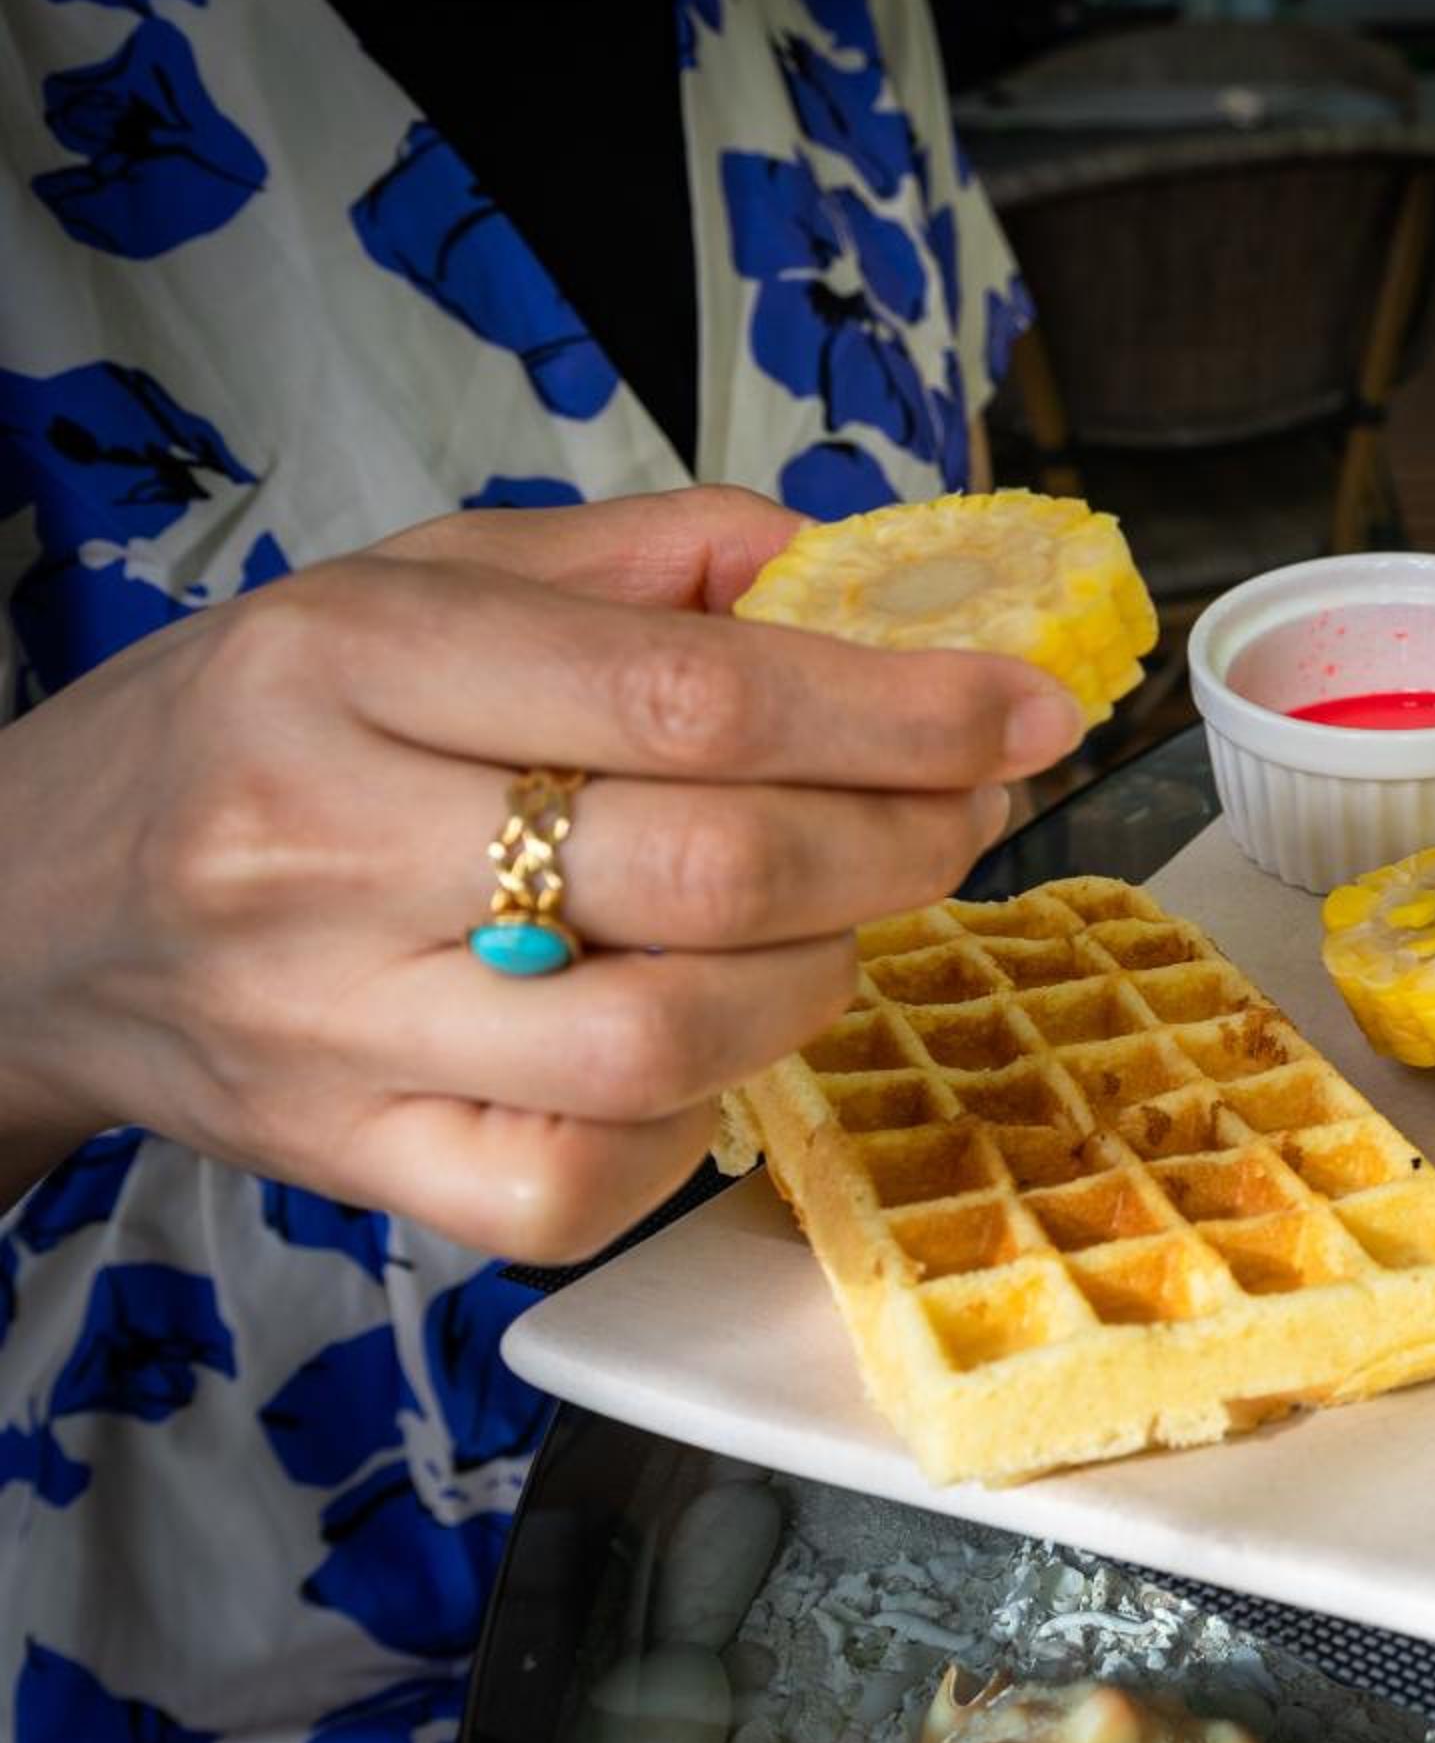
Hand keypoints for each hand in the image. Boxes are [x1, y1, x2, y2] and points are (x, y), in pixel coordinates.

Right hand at [0, 486, 1082, 1259]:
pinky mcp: (348, 1165)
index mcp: (348, 665)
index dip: (899, 711)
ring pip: (661, 1044)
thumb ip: (625, 559)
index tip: (1027, 712)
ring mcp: (332, 1029)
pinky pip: (576, 1183)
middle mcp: (325, 848)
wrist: (26, 907)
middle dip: (896, 843)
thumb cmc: (252, 728)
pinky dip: (692, 1120)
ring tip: (840, 916)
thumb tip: (830, 560)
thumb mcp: (404, 582)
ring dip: (818, 979)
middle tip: (965, 812)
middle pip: (703, 872)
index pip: (688, 695)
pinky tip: (708, 1039)